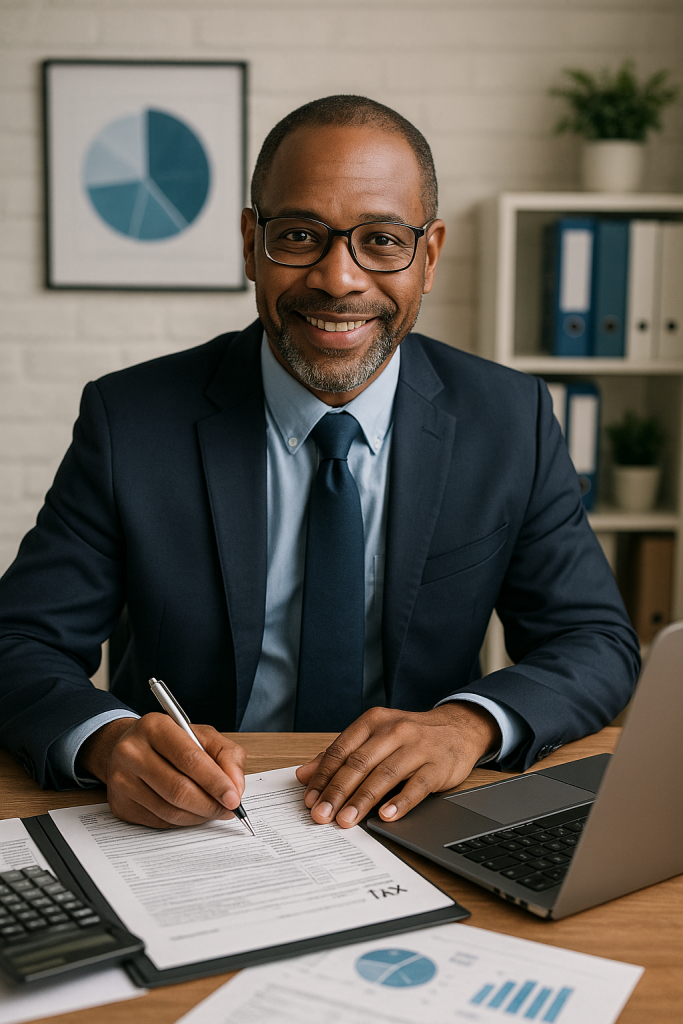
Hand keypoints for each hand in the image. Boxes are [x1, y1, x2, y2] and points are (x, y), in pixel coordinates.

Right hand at [77, 714, 247, 828]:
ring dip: (199, 816)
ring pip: (170, 811)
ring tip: (213, 810)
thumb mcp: (202, 736)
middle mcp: (132, 752)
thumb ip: (227, 756)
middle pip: (178, 789)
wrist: (127, 749)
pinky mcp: (119, 805)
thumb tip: (236, 788)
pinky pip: (159, 822)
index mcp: (154, 727)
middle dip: (210, 804)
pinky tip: (191, 812)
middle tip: (228, 809)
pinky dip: (182, 821)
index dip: (215, 782)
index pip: (189, 758)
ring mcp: (121, 780)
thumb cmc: (170, 742)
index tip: (233, 798)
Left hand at [295, 703, 499, 827]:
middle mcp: (394, 731)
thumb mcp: (375, 735)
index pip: (341, 750)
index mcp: (373, 722)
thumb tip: (305, 774)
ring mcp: (417, 748)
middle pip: (359, 763)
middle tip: (322, 815)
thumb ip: (341, 753)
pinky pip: (416, 786)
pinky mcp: (438, 766)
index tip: (310, 799)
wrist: (458, 728)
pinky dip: (400, 802)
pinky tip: (386, 816)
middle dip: (337, 792)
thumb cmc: (410, 735)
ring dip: (362, 800)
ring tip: (346, 820)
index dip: (323, 776)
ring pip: (384, 775)